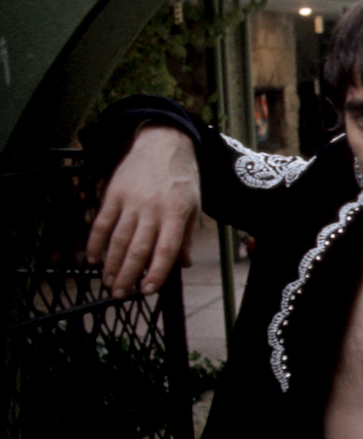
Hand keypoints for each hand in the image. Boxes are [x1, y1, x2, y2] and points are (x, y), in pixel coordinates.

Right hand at [86, 125, 200, 298]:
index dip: (157, 273)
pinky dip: (95, 243)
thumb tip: (182, 264)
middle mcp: (153, 209)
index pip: (166, 250)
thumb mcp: (194, 205)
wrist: (163, 142)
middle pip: (137, 249)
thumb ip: (187, 236)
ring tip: (108, 283)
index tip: (147, 291)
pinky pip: (102, 222)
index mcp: (177, 214)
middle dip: (128, 276)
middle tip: (120, 296)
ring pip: (117, 240)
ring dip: (111, 265)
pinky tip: (92, 259)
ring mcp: (131, 201)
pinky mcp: (113, 194)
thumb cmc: (182, 177)